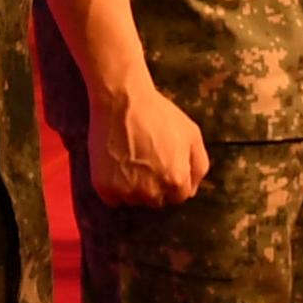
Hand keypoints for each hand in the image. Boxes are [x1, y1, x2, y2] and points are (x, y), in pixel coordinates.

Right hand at [94, 80, 211, 206]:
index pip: (178, 197)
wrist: (122, 100)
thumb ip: (198, 165)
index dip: (172, 179)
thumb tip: (192, 189)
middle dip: (154, 186)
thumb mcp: (192, 135)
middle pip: (156, 201)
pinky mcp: (104, 188)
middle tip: (146, 160)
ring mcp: (126, 191)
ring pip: (134, 201)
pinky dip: (114, 188)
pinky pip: (113, 199)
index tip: (163, 163)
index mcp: (176, 181)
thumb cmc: (159, 114)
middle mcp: (152, 192)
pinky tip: (115, 166)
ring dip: (133, 188)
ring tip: (130, 160)